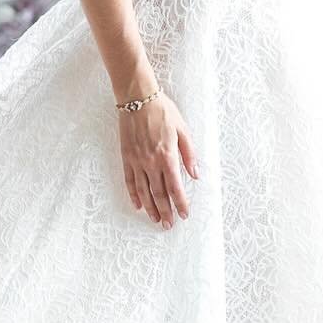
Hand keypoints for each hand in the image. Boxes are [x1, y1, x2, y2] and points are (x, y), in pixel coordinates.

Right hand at [118, 91, 199, 228]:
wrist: (137, 98)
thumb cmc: (162, 111)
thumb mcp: (183, 130)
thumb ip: (189, 154)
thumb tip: (195, 174)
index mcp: (168, 155)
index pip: (175, 186)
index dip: (180, 203)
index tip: (184, 214)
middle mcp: (151, 162)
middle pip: (159, 193)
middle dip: (165, 210)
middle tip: (169, 224)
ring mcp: (137, 160)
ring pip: (144, 190)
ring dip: (150, 207)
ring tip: (155, 219)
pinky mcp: (126, 156)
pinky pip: (129, 180)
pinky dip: (133, 194)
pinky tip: (138, 204)